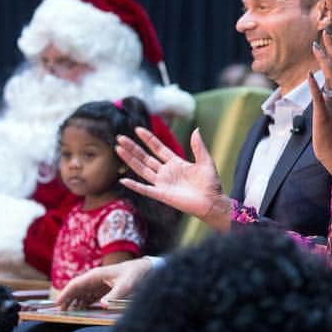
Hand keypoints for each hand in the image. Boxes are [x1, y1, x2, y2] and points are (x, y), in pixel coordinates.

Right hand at [56, 256, 154, 309]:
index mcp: (96, 275)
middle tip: (60, 313)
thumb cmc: (134, 275)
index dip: (65, 293)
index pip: (76, 284)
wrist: (145, 270)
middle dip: (67, 300)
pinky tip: (81, 312)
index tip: (57, 303)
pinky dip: (84, 304)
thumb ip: (114, 295)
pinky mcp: (103, 290)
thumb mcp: (126, 286)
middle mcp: (94, 279)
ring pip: (81, 294)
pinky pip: (89, 297)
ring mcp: (98, 284)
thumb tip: (103, 305)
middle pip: (76, 290)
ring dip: (74, 303)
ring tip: (68, 314)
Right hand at [116, 127, 230, 230]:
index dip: (148, 139)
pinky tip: (123, 179)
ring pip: (142, 169)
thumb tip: (196, 129)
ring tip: (118, 149)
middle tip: (120, 137)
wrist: (212, 202)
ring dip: (130, 160)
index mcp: (176, 163)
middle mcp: (166, 172)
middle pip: (145, 157)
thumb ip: (198, 147)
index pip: (158, 148)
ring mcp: (162, 183)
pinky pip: (145, 189)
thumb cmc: (211, 184)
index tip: (137, 129)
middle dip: (133, 147)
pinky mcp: (162, 194)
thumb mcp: (205, 161)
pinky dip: (134, 185)